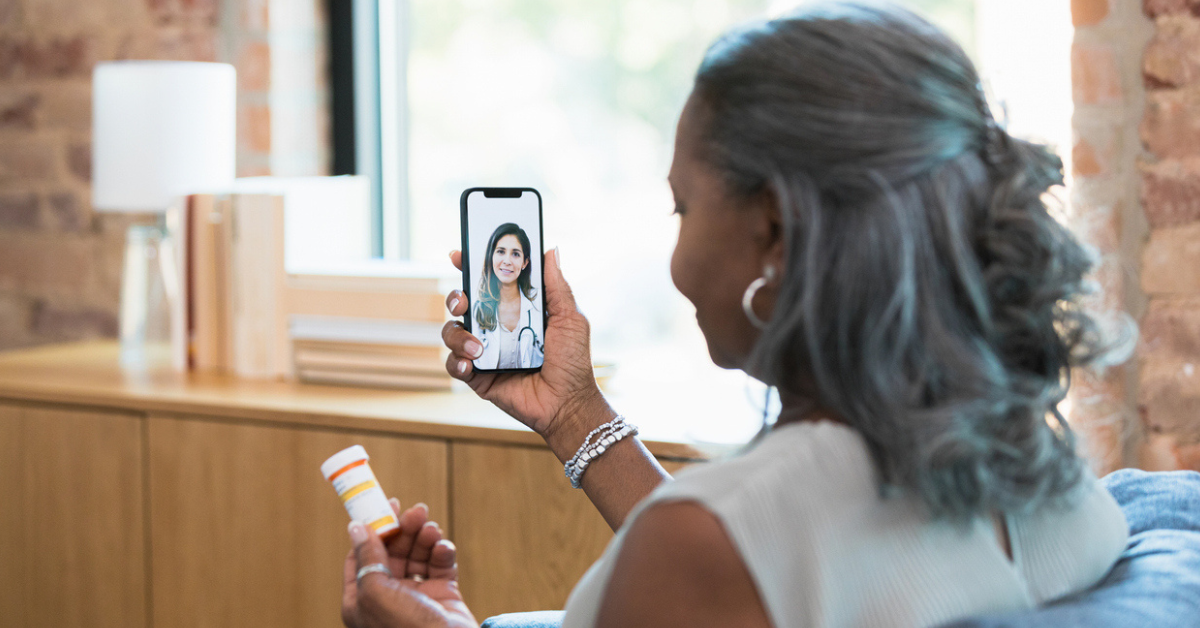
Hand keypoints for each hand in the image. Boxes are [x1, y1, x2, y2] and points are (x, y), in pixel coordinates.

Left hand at [342, 499, 477, 627]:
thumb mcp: (375, 591)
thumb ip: (366, 557)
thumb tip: (356, 527)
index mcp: (362, 599)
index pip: (362, 555)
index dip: (373, 529)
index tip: (385, 506)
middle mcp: (388, 596)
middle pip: (393, 551)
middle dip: (404, 529)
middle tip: (416, 511)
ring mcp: (417, 595)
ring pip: (417, 555)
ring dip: (424, 538)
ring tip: (432, 529)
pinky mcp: (442, 595)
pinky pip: (440, 565)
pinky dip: (442, 552)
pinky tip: (443, 548)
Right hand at [442, 248, 609, 442]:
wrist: (568, 403)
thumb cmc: (573, 361)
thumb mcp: (570, 318)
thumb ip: (556, 286)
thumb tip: (551, 250)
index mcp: (515, 309)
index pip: (488, 283)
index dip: (470, 267)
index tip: (459, 255)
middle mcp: (495, 327)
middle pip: (462, 304)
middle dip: (455, 297)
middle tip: (463, 302)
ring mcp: (484, 352)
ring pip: (452, 332)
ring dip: (458, 335)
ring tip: (478, 348)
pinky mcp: (477, 376)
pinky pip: (454, 364)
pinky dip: (456, 361)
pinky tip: (471, 364)